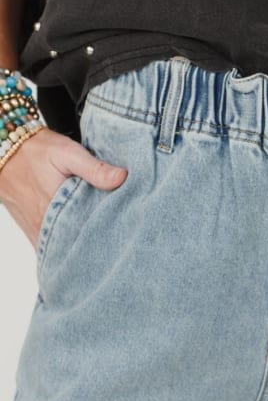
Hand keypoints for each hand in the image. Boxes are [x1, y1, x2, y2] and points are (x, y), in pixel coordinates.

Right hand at [0, 127, 127, 251]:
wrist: (5, 151)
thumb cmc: (36, 151)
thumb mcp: (68, 153)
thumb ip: (95, 168)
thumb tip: (121, 177)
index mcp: (57, 208)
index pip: (88, 233)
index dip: (107, 234)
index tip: (123, 233)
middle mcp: (44, 225)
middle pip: (76, 245)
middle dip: (95, 243)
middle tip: (115, 240)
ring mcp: (37, 231)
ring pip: (62, 249)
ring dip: (79, 246)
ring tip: (100, 242)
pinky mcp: (32, 231)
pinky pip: (49, 248)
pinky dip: (64, 246)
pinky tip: (79, 242)